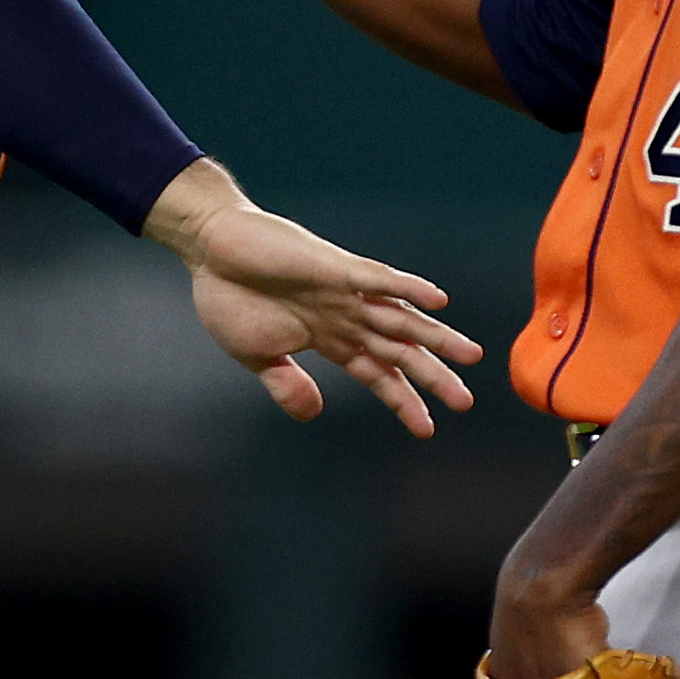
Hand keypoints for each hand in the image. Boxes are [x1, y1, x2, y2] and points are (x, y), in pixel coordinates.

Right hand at [145, 159, 480, 435]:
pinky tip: (437, 299)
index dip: (402, 400)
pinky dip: (407, 287)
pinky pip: (377, 278)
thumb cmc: (229, 297)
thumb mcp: (257, 357)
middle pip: (398, 349)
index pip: (376, 373)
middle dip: (432, 376)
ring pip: (400, 316)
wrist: (208, 249)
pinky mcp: (332, 266)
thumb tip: (314, 414)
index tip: (427, 429)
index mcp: (327, 338)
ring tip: (471, 355)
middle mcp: (344, 315)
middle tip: (465, 402)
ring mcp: (342, 290)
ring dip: (435, 335)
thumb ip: (287, 385)